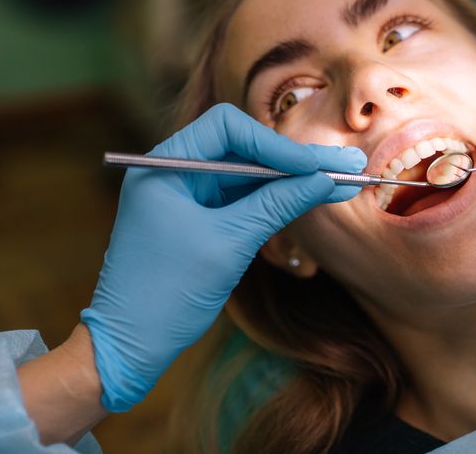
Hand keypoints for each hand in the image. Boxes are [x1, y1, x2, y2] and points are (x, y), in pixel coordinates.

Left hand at [80, 103, 364, 411]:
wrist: (127, 347)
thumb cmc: (165, 295)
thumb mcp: (229, 244)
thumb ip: (276, 205)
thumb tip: (323, 180)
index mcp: (164, 166)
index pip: (227, 128)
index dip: (275, 143)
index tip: (313, 167)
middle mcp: (173, 172)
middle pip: (242, 149)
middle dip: (294, 161)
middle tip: (347, 164)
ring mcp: (186, 196)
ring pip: (247, 175)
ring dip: (291, 180)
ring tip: (342, 180)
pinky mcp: (198, 220)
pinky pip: (241, 200)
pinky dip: (275, 201)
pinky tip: (313, 197)